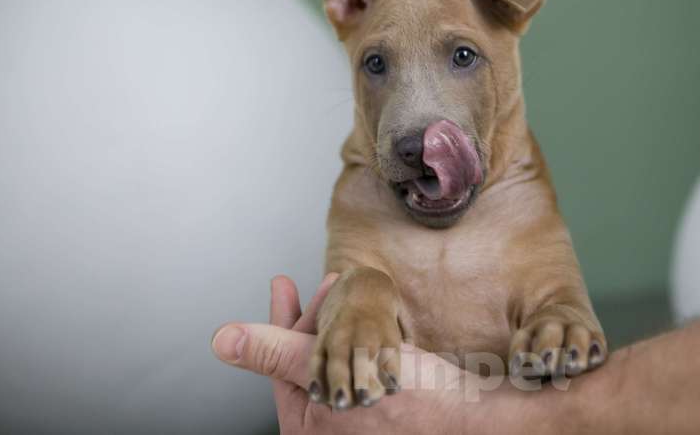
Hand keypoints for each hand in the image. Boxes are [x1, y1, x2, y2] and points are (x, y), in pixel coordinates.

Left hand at [212, 275, 504, 433]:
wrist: (476, 417)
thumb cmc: (416, 403)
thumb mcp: (337, 368)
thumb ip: (278, 354)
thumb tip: (223, 340)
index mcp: (306, 428)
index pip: (281, 363)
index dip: (283, 318)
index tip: (283, 281)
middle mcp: (327, 428)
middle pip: (308, 360)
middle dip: (317, 317)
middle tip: (325, 279)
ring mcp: (354, 421)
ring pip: (336, 359)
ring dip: (339, 322)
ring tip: (343, 290)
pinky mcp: (381, 409)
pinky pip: (359, 367)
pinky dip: (361, 338)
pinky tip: (370, 316)